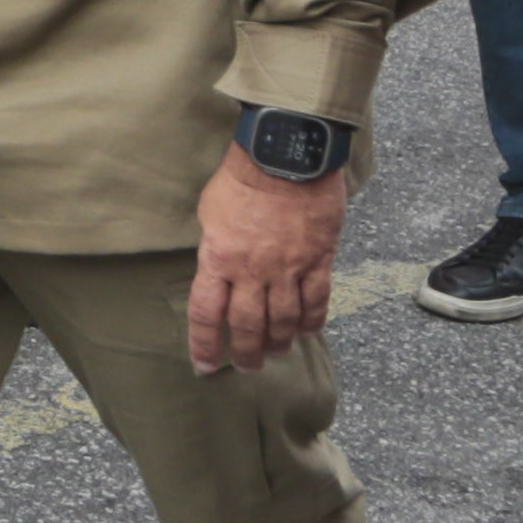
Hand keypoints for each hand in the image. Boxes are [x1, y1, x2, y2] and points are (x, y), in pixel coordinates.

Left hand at [190, 149, 348, 374]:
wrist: (284, 155)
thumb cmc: (241, 178)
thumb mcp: (211, 212)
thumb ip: (215, 247)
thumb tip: (218, 268)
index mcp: (219, 258)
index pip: (207, 314)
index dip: (204, 345)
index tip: (205, 365)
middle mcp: (253, 271)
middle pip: (248, 326)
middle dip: (247, 353)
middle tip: (248, 367)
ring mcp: (288, 268)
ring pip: (285, 320)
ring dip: (280, 342)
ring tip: (277, 353)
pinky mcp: (318, 259)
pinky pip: (317, 299)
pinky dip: (313, 320)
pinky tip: (310, 331)